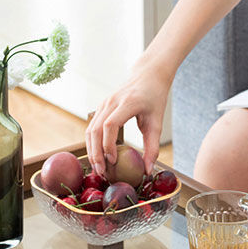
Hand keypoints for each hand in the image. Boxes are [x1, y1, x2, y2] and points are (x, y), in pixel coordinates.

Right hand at [86, 59, 171, 174]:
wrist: (147, 75)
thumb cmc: (154, 98)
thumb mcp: (157, 122)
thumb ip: (152, 147)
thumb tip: (147, 171)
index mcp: (127, 103)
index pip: (110, 124)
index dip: (108, 144)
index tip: (113, 161)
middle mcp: (111, 102)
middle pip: (95, 130)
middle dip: (96, 153)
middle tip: (101, 172)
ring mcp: (103, 103)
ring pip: (90, 130)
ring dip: (92, 150)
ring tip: (97, 168)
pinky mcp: (101, 107)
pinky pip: (92, 127)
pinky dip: (92, 144)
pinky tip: (97, 157)